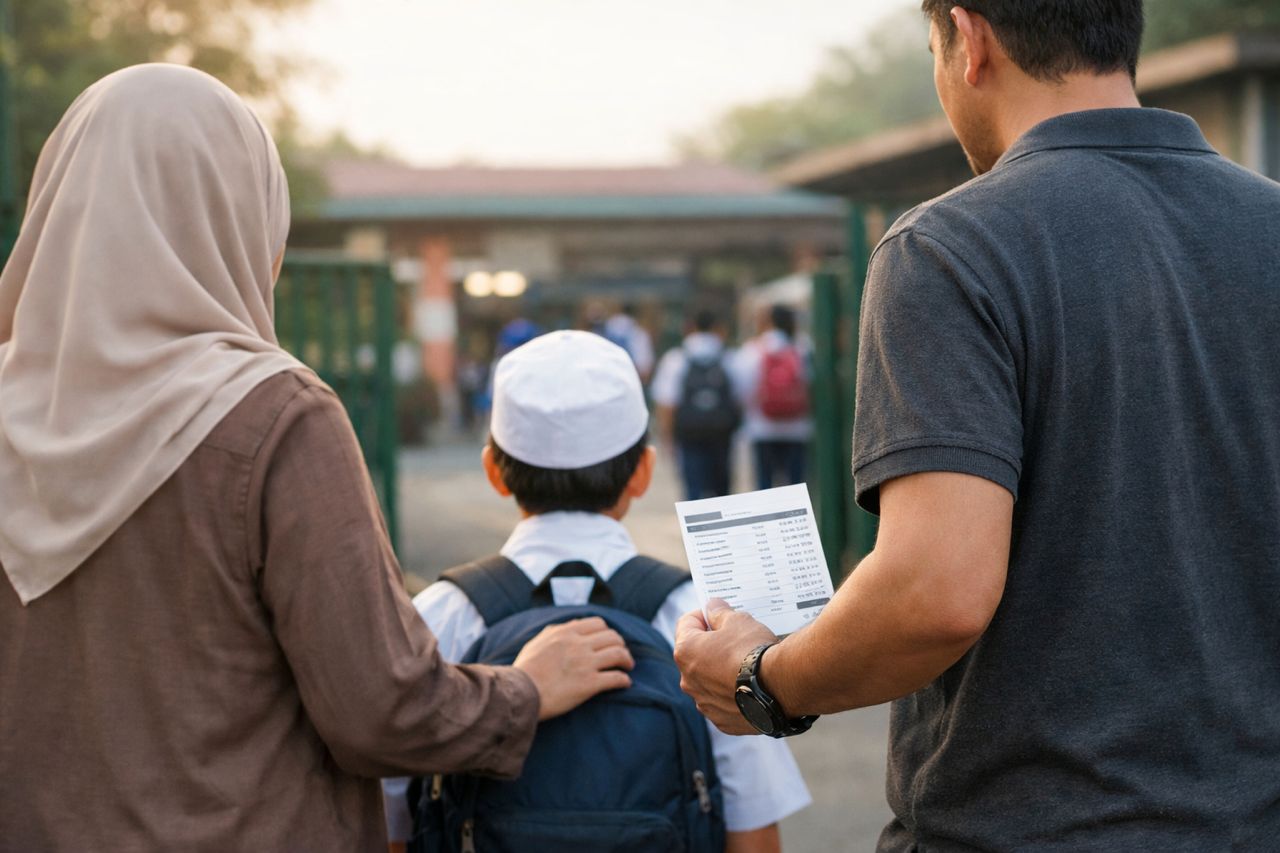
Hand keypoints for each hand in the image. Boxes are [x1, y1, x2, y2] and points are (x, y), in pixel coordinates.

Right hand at [514, 617, 633, 720]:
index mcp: (566, 633)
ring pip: (619, 654)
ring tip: (628, 667)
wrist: (520, 694)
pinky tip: (625, 683)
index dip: (607, 632)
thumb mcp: (536, 643)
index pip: (598, 623)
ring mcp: (585, 664)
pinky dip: (624, 680)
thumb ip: (554, 632)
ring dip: (627, 660)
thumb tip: (571, 626)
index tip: (608, 641)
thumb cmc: (524, 671)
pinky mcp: (590, 684)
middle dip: (620, 645)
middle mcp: (578, 645)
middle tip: (622, 655)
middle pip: (613, 637)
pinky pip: (616, 678)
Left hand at [673, 599, 777, 734]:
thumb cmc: (755, 651)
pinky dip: (732, 694)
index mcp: (685, 651)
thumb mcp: (738, 620)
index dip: (703, 615)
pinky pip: (722, 702)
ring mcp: (704, 704)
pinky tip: (750, 685)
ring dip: (720, 671)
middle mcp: (688, 680)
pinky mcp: (722, 721)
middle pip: (695, 654)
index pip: (686, 623)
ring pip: (707, 681)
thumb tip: (712, 607)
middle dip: (711, 644)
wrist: (780, 687)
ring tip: (746, 664)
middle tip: (735, 638)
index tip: (718, 614)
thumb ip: (719, 613)